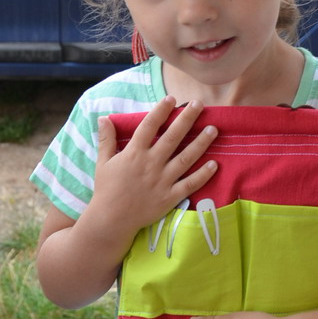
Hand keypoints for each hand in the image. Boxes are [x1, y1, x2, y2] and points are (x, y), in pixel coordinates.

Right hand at [89, 97, 217, 245]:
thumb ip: (106, 140)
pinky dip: (203, 175)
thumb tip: (103, 118)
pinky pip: (190, 184)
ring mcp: (163, 181)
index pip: (149, 126)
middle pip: (173, 137)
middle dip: (187, 119)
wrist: (111, 220)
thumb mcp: (102, 162)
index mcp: (134, 153)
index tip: (172, 98)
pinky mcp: (170, 197)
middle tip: (199, 104)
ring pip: (186, 158)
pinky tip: (215, 164)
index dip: (161, 110)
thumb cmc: (106, 190)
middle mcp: (151, 164)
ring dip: (201, 143)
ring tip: (213, 129)